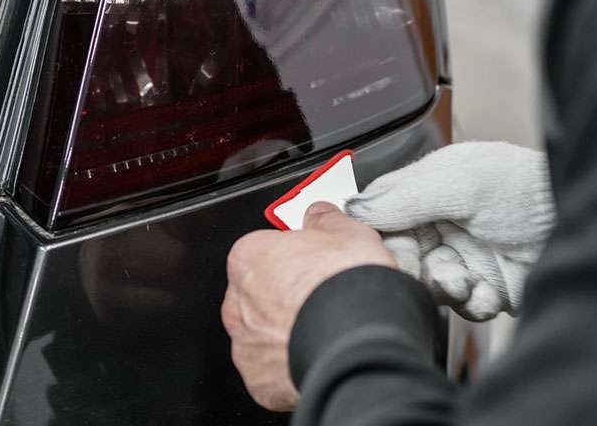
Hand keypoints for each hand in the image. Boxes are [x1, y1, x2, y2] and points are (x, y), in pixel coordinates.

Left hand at [222, 202, 396, 411]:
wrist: (358, 339)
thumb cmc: (346, 285)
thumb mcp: (346, 231)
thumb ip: (324, 219)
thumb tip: (320, 214)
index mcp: (249, 258)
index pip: (263, 253)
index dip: (291, 260)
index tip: (311, 265)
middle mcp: (239, 302)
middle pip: (258, 295)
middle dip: (284, 297)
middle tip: (319, 298)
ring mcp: (247, 344)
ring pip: (262, 335)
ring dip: (284, 333)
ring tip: (322, 330)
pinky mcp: (259, 381)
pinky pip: (270, 372)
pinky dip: (288, 368)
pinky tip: (316, 355)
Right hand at [346, 142, 555, 319]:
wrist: (585, 227)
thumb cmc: (528, 190)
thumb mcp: (458, 183)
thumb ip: (403, 196)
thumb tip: (355, 208)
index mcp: (430, 189)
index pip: (384, 214)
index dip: (379, 235)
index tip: (382, 249)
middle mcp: (444, 223)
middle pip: (402, 255)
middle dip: (412, 267)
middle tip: (423, 269)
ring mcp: (465, 256)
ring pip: (429, 284)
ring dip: (445, 286)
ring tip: (464, 279)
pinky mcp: (487, 288)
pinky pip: (463, 306)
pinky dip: (474, 302)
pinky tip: (489, 289)